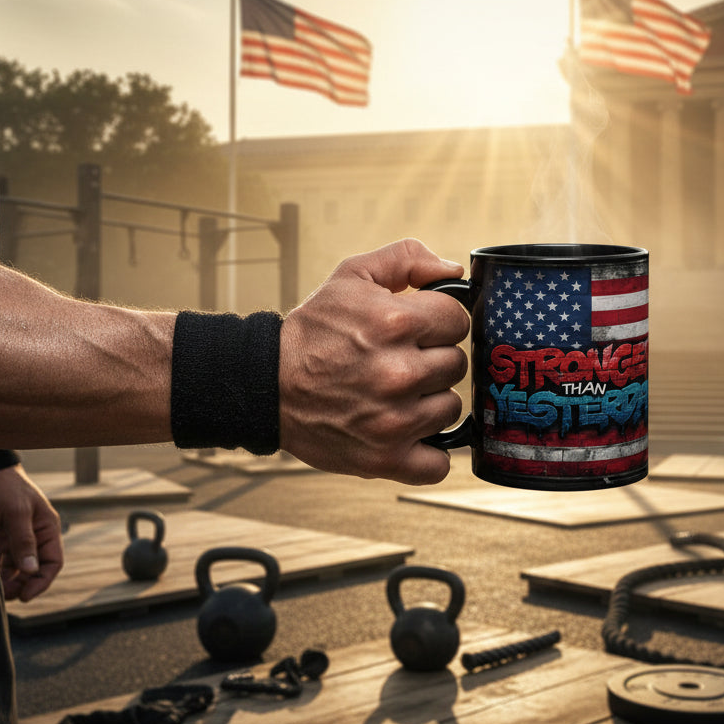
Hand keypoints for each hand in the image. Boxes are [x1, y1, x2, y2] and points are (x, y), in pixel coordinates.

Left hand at [0, 463, 63, 601]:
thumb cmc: (7, 487)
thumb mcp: (17, 512)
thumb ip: (24, 541)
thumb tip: (31, 570)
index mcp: (47, 529)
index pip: (53, 563)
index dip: (42, 581)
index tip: (26, 596)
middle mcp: (35, 537)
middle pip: (34, 570)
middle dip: (23, 585)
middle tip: (6, 595)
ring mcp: (17, 539)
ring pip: (17, 570)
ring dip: (9, 582)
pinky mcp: (0, 540)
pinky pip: (1, 563)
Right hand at [279, 239, 469, 483]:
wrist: (266, 385)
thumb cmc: (312, 331)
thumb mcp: (351, 276)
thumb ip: (407, 259)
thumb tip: (454, 273)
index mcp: (395, 322)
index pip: (457, 321)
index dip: (437, 324)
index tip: (415, 331)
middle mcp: (399, 372)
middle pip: (456, 365)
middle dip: (431, 361)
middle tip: (399, 362)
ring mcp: (394, 420)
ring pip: (450, 408)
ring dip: (428, 402)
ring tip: (394, 395)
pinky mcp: (386, 459)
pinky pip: (439, 464)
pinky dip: (427, 453)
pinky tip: (407, 433)